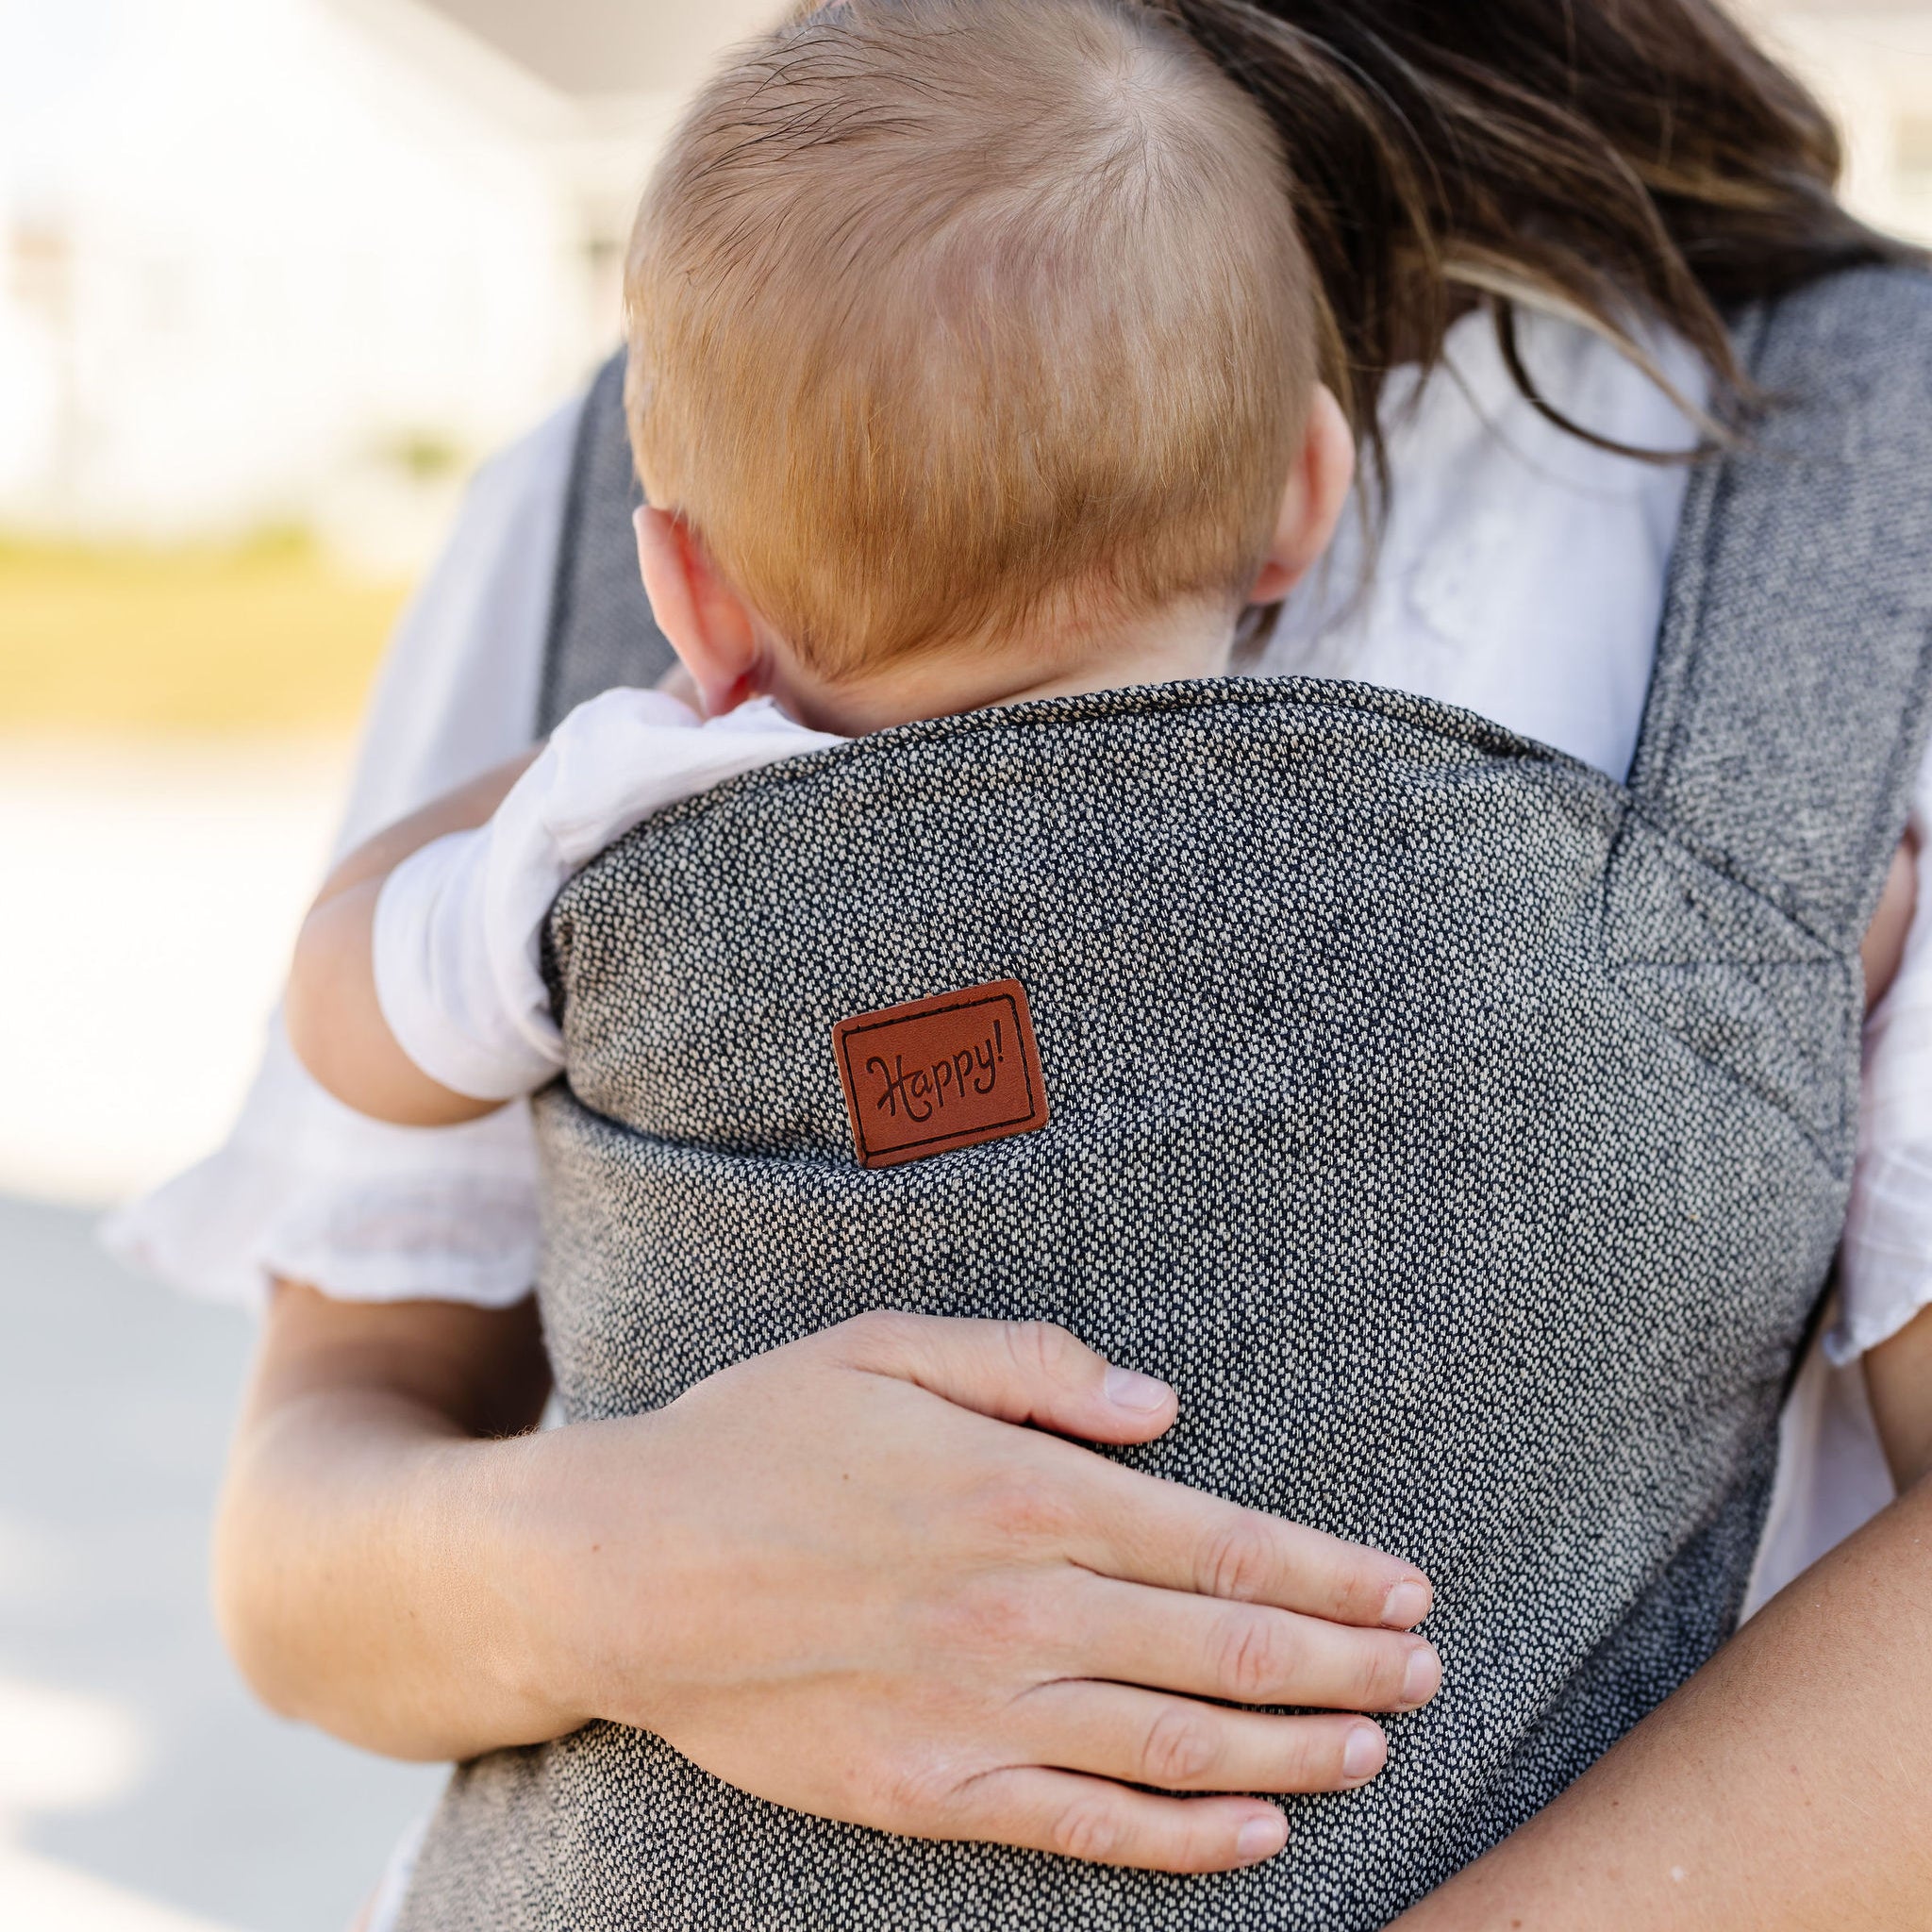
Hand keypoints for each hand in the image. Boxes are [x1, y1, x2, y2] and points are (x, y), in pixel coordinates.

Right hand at [513, 1312, 1439, 1873]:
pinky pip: (1083, 1826)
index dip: (1328, 1572)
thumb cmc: (756, 1440)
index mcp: (1024, 1493)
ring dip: (1294, 1752)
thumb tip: (1162, 1406)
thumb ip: (1035, 1368)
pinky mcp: (931, 1793)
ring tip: (1377, 1749)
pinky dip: (1182, 1836)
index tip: (1406, 1590)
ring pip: (1178, 1744)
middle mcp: (1024, 1610)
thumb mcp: (886, 1348)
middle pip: (1224, 1648)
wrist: (623, 1568)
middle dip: (1344, 1663)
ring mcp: (981, 1714)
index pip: (1219, 1543)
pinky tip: (1255, 1835)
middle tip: (1431, 1672)